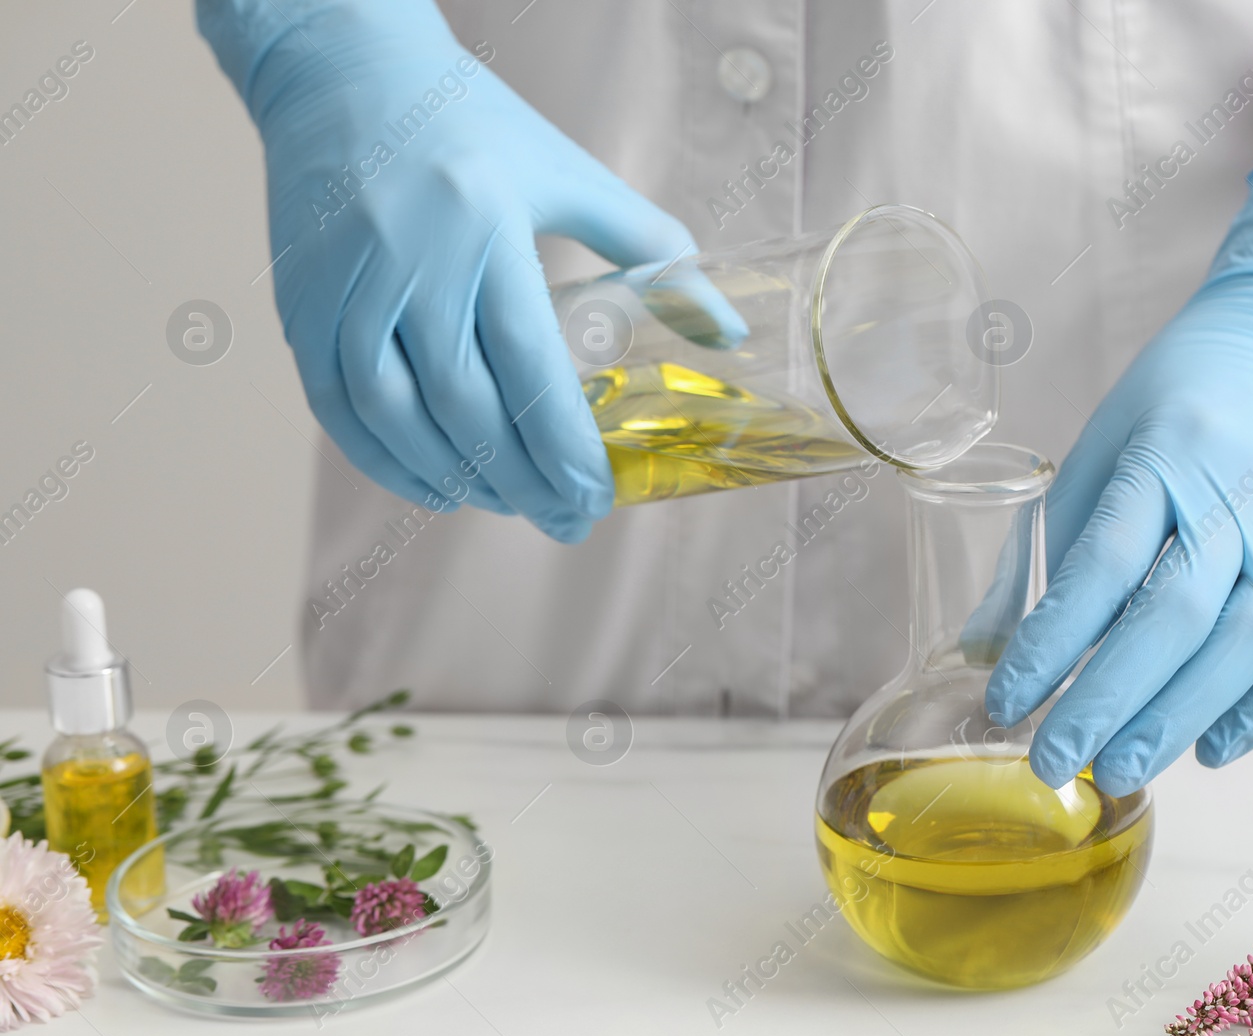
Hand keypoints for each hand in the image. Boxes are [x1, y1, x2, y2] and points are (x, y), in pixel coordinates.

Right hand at [201, 0, 699, 538]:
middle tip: (564, 521)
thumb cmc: (471, 123)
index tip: (596, 499)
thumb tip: (726, 330)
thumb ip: (652, 249)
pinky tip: (433, 483)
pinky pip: (335, 406)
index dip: (562, 446)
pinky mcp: (299, 302)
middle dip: (520, 481)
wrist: (340, 68)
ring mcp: (342, 284)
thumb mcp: (569, 172)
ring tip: (506, 504)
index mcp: (483, 224)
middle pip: (463, 407)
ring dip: (453, 478)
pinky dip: (383, 460)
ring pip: (393, 416)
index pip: (529, 365)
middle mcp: (407, 258)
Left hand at [985, 111, 1252, 795]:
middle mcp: (1239, 493)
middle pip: (1176, 614)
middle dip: (1110, 701)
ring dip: (1180, 718)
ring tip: (1120, 772)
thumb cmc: (1175, 406)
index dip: (1053, 641)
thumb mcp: (1094, 453)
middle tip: (1055, 762)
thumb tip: (983, 651)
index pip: (1104, 564)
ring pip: (1247, 643)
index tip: (1005, 699)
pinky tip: (1210, 748)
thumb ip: (1045, 551)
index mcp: (1166, 454)